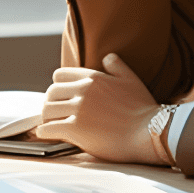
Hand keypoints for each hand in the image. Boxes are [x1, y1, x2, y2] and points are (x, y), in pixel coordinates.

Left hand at [33, 54, 161, 164]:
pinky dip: (44, 132)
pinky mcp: (75, 129)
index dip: (59, 87)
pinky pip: (47, 128)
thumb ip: (117, 67)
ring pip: (46, 110)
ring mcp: (78, 110)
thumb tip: (108, 57)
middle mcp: (82, 91)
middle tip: (56, 113)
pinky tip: (49, 135)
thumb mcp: (132, 80)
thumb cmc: (143, 109)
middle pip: (50, 92)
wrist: (149, 132)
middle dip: (51, 103)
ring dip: (47, 118)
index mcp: (93, 78)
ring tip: (52, 124)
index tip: (63, 98)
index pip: (60, 76)